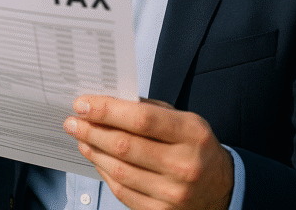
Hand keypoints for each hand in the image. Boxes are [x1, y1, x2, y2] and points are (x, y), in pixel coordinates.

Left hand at [64, 95, 232, 209]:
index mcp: (192, 134)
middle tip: (73, 121)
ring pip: (120, 170)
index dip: (107, 111)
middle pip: (125, 145)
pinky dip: (105, 173)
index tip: (83, 104)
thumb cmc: (196, 148)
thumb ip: (148, 110)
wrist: (222, 189)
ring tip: (81, 138)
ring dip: (94, 151)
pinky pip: (123, 191)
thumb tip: (106, 102)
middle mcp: (184, 165)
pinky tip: (97, 159)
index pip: (141, 119)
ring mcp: (174, 193)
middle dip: (92, 130)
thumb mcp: (184, 121)